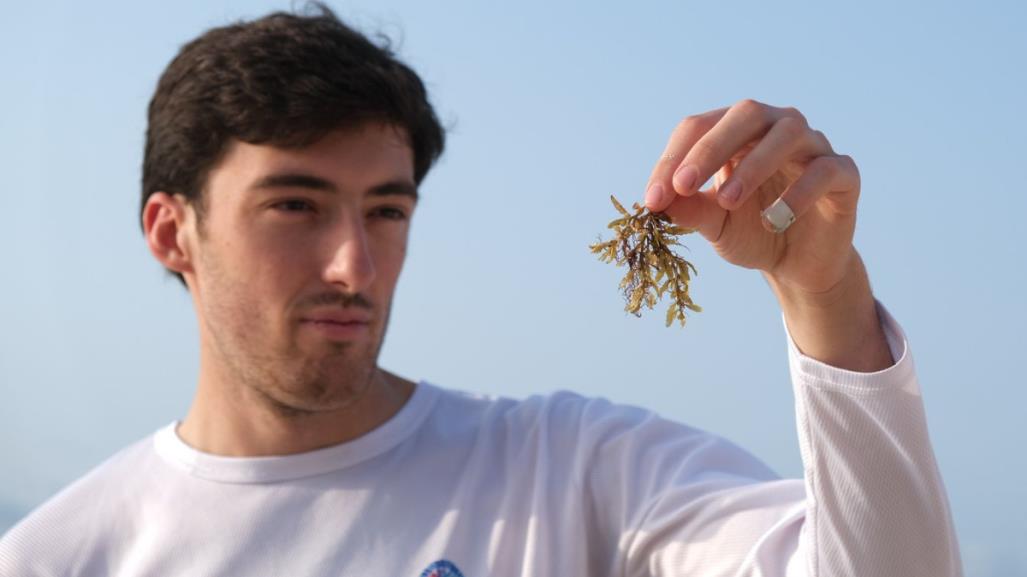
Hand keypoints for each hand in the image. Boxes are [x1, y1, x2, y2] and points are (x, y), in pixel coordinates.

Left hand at [644, 99, 860, 296]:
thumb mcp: (713, 224)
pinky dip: (800, 191)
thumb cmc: (751, 232)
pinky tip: (774, 218)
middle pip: (745, 114)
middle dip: (710, 148)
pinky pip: (826, 170)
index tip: (653, 198)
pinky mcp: (844, 174)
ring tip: (727, 202)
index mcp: (736, 131)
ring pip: (788, 133)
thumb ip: (688, 210)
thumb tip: (656, 201)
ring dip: (753, 165)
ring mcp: (813, 146)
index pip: (699, 127)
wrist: (797, 266)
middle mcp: (776, 127)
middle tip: (684, 185)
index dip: (673, 159)